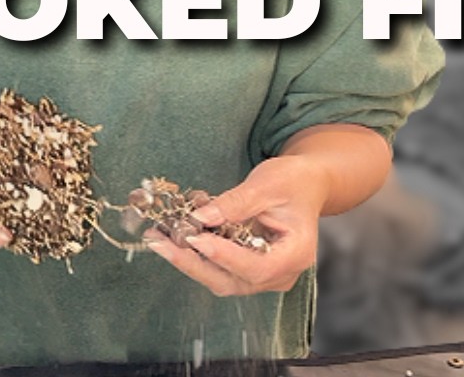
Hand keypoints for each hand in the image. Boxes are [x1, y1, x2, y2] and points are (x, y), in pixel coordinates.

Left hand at [144, 155, 329, 296]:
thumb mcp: (267, 184)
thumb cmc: (294, 182)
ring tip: (157, 237)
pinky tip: (170, 236)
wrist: (306, 185)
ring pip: (219, 278)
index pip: (257, 266)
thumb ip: (235, 203)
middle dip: (192, 262)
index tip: (196, 237)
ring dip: (186, 259)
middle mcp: (280, 274)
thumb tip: (200, 217)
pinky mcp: (247, 270)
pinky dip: (193, 254)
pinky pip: (217, 268)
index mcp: (296, 254)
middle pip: (231, 280)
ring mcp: (263, 276)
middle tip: (159, 242)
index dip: (224, 255)